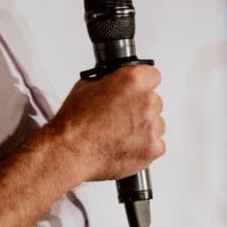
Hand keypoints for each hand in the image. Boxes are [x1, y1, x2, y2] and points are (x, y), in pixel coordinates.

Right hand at [47, 65, 164, 185]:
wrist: (70, 151)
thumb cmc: (75, 122)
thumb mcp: (87, 86)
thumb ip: (110, 81)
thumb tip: (115, 81)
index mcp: (133, 81)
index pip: (152, 75)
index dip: (142, 84)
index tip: (136, 90)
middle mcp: (146, 101)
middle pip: (154, 101)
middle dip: (140, 107)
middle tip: (121, 116)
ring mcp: (152, 126)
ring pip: (156, 123)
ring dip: (143, 127)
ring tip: (120, 133)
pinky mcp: (153, 148)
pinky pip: (156, 145)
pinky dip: (144, 147)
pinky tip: (125, 145)